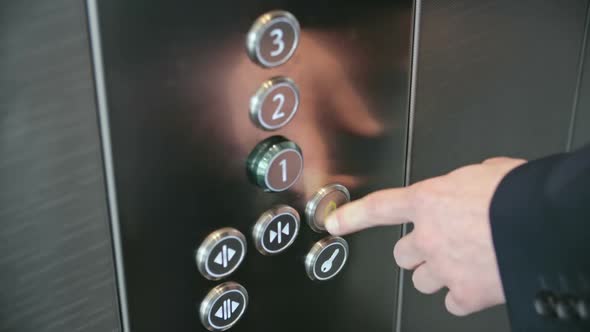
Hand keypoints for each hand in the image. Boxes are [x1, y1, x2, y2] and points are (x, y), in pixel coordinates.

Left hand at [325, 157, 525, 315]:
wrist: (546, 221)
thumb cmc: (519, 191)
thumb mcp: (485, 172)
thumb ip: (464, 183)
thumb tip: (471, 186)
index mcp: (429, 200)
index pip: (379, 208)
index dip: (353, 217)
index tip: (334, 223)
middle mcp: (429, 236)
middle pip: (402, 254)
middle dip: (416, 251)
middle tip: (437, 246)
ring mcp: (445, 268)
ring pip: (422, 281)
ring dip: (435, 274)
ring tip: (459, 264)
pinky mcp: (468, 293)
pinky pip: (452, 302)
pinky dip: (461, 296)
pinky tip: (475, 285)